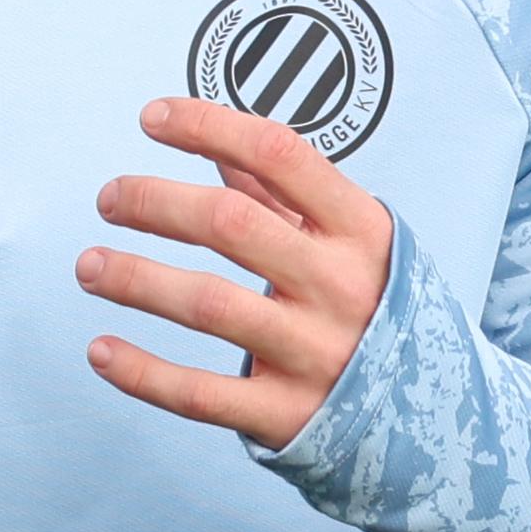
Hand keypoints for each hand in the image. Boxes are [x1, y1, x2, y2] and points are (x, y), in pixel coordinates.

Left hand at [76, 97, 392, 448]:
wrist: (441, 414)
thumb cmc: (382, 306)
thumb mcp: (353, 240)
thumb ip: (286, 196)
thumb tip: (216, 148)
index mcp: (359, 229)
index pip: (278, 154)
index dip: (209, 126)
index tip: (153, 117)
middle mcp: (338, 286)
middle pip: (230, 226)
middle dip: (156, 204)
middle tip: (109, 197)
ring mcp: (314, 353)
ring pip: (208, 306)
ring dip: (135, 281)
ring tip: (88, 266)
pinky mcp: (287, 413)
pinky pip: (202, 394)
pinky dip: (144, 372)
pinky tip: (101, 350)